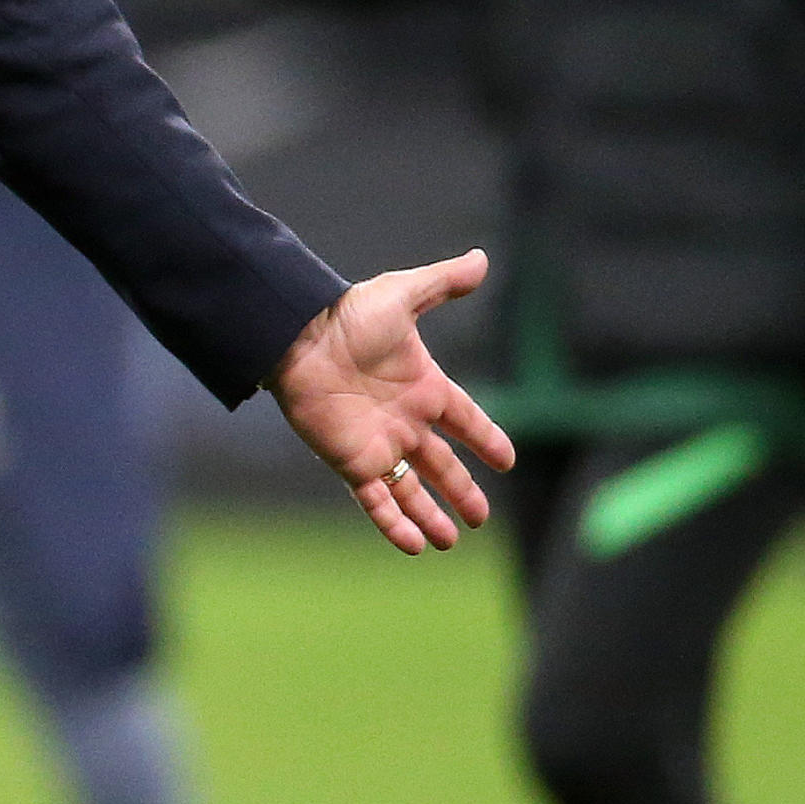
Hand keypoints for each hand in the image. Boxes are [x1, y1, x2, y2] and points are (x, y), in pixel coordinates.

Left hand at [266, 249, 515, 554]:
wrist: (298, 337)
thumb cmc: (348, 315)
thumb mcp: (402, 296)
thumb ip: (442, 283)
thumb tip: (481, 259)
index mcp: (423, 386)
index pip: (465, 418)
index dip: (486, 438)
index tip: (506, 460)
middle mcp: (404, 420)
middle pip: (441, 463)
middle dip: (462, 490)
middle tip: (481, 517)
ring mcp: (378, 443)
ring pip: (412, 488)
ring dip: (431, 515)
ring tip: (451, 540)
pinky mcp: (351, 461)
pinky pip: (377, 499)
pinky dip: (394, 522)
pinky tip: (413, 545)